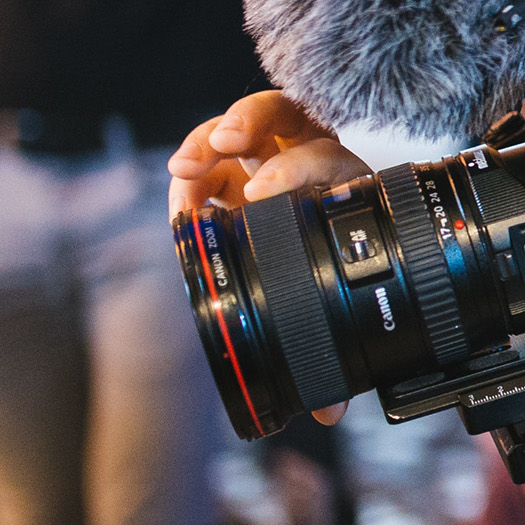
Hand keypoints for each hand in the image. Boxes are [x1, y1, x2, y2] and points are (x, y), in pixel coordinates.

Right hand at [169, 91, 366, 422]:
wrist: (341, 250)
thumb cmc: (344, 279)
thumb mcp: (340, 307)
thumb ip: (334, 351)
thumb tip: (329, 407)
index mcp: (346, 190)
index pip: (327, 163)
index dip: (295, 172)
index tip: (261, 194)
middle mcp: (311, 159)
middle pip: (286, 117)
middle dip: (252, 124)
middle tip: (226, 146)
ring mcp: (272, 153)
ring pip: (244, 121)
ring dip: (212, 134)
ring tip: (185, 165)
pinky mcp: (238, 161)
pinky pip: (213, 148)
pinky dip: (194, 158)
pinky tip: (178, 180)